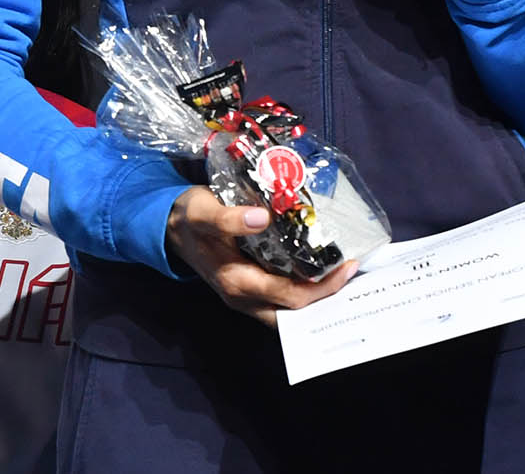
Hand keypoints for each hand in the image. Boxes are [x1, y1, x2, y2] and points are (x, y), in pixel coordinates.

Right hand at [163, 186, 355, 326]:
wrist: (169, 227)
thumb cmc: (190, 219)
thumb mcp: (203, 212)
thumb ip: (227, 218)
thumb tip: (261, 219)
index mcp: (236, 282)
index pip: (289, 296)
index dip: (322, 286)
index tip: (349, 265)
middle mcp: (243, 297)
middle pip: (294, 312)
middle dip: (327, 297)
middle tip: (354, 271)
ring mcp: (245, 297)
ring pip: (288, 311)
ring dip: (317, 298)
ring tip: (346, 274)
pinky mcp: (249, 288)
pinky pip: (281, 299)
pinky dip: (304, 291)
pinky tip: (324, 273)